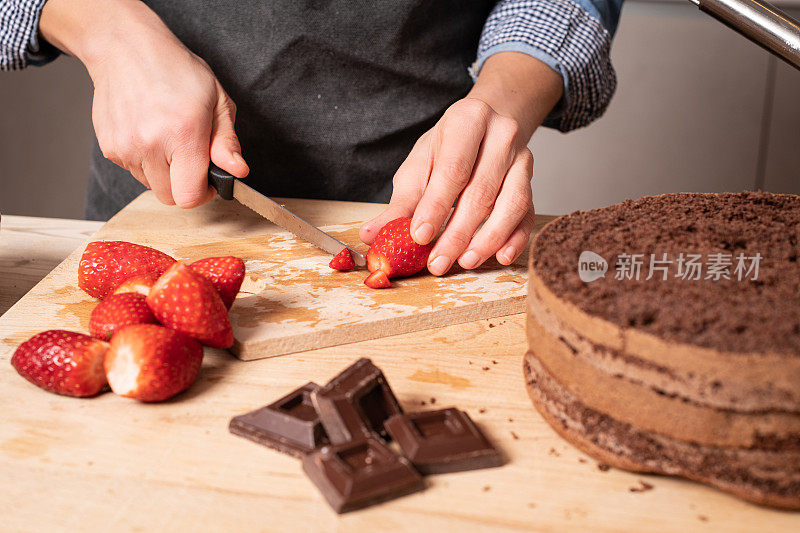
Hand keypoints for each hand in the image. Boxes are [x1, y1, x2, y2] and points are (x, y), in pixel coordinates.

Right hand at [39, 0, 248, 207]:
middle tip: (190, 156)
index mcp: (182, 134)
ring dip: (164, 172)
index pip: (190, 196)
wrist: (126, 48)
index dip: (204, 193)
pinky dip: (145, 161)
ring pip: (151, 185)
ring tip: (168, 139)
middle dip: (184, 184)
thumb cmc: (175, 69)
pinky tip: (150, 133)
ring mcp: (126, 148)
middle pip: (170, 197)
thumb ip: (228, 141)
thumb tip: (238, 171)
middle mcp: (150, 144)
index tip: (208, 179)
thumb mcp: (217, 100)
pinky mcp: (109, 147)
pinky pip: (134, 171)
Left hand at [360, 52, 562, 275]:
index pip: (453, 169)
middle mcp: (502, 136)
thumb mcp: (419, 165)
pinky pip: (528, 213)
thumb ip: (400, 201)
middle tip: (438, 261)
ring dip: (488, 239)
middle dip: (458, 233)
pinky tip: (500, 256)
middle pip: (481, 191)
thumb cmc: (447, 147)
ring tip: (465, 261)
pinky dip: (516, 238)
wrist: (485, 126)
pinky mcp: (532, 182)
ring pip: (512, 204)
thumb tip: (371, 233)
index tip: (420, 236)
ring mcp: (523, 159)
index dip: (436, 206)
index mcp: (468, 121)